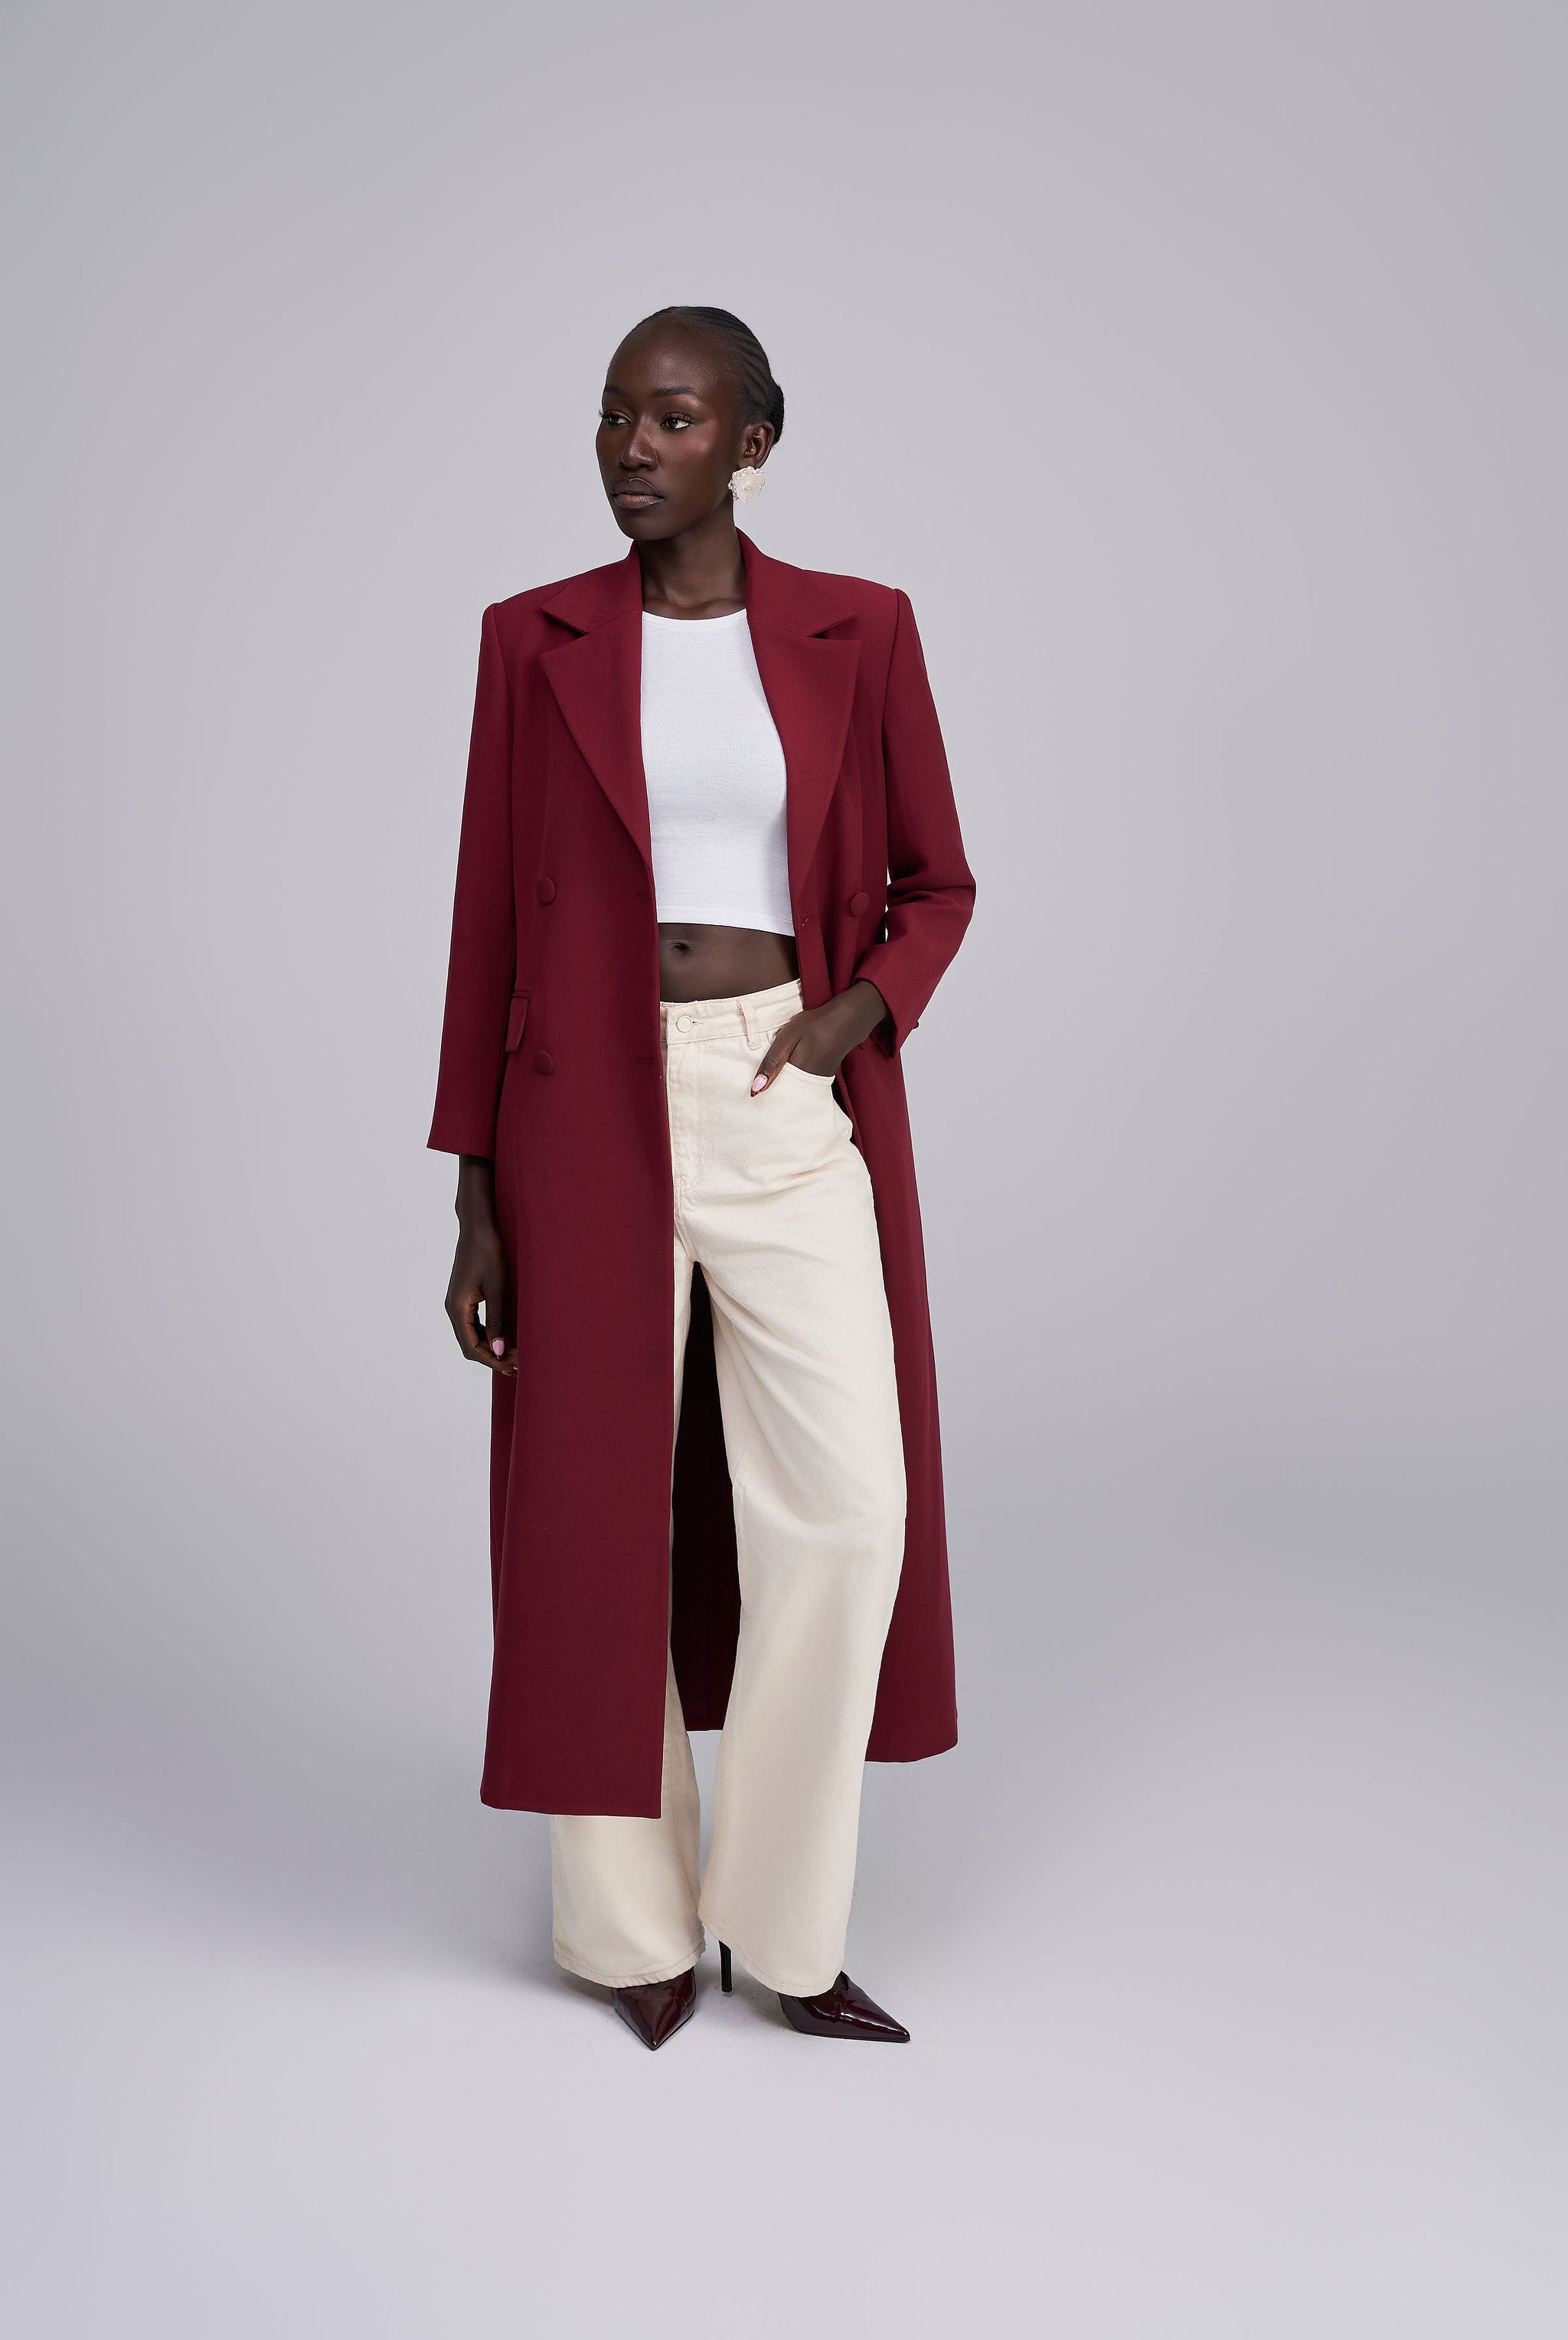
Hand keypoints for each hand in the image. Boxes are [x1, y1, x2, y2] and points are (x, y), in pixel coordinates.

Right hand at [445, 1156, 515, 1373]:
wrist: (478, 1226)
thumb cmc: (488, 1252)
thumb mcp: (497, 1288)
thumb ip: (497, 1321)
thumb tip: (498, 1351)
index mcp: (458, 1309)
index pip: (472, 1347)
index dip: (493, 1360)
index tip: (514, 1366)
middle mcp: (453, 1308)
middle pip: (470, 1345)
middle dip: (493, 1357)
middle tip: (518, 1364)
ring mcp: (457, 1302)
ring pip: (472, 1335)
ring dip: (491, 1346)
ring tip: (515, 1353)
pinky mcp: (464, 1296)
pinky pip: (474, 1323)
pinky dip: (489, 1334)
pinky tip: (505, 1336)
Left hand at [749, 979, 887, 1093]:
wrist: (845, 1021)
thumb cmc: (814, 1025)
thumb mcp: (788, 1037)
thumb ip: (772, 1062)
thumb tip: (756, 1088)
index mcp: (798, 1075)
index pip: (773, 1094)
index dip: (761, 1093)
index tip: (750, 1094)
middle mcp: (809, 1085)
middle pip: (783, 1097)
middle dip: (770, 1094)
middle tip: (756, 1089)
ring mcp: (817, 1083)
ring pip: (793, 1092)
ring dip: (781, 1088)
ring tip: (769, 1082)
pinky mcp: (821, 1079)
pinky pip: (801, 1086)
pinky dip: (792, 1083)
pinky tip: (786, 1074)